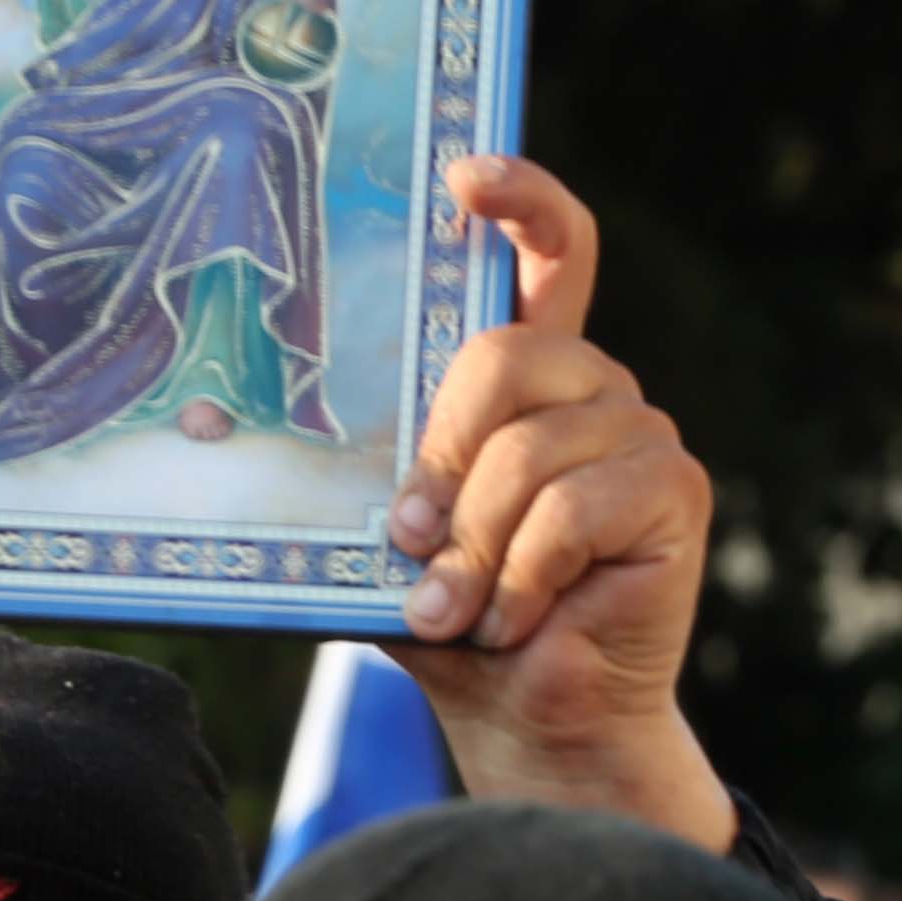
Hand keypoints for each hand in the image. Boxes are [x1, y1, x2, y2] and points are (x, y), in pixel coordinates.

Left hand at [384, 157, 730, 846]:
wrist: (536, 722)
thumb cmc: (456, 624)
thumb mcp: (392, 535)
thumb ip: (372, 471)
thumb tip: (226, 426)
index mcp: (532, 378)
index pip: (548, 253)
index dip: (521, 199)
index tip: (465, 178)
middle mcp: (594, 387)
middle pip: (504, 354)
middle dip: (443, 461)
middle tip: (414, 544)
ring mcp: (643, 432)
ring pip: (528, 453)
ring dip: (478, 550)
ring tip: (468, 609)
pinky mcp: (676, 492)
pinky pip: (572, 510)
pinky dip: (524, 577)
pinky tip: (519, 617)